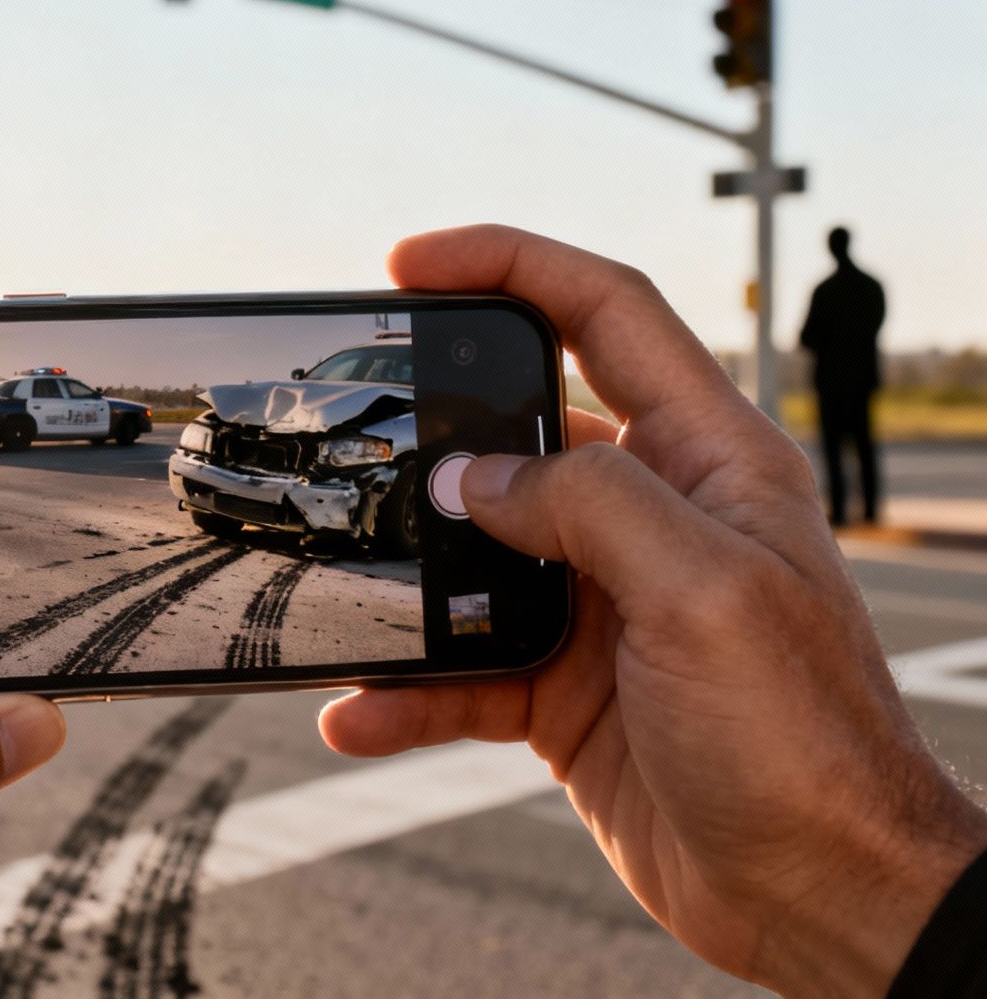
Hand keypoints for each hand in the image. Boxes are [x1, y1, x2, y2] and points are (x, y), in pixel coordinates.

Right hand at [319, 226, 986, 996]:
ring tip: (337, 589)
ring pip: (470, 557)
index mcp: (708, 460)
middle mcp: (651, 519)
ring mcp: (601, 605)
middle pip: (516, 430)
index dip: (511, 265)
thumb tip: (467, 474)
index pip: (605, 314)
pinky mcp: (562, 689)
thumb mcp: (704, 590)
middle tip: (348, 428)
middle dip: (428, 427)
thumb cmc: (804, 740)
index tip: (410, 261)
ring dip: (401, 580)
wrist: (820, 896)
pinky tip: (357, 713)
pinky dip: (404, 690)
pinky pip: (458, 669)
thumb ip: (585, 504)